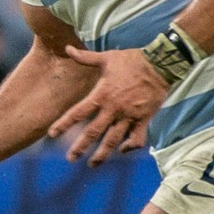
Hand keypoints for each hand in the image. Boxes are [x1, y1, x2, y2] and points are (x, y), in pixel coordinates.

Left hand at [49, 47, 164, 164]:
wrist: (160, 64)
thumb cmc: (132, 60)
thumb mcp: (107, 57)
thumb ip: (85, 58)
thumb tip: (67, 48)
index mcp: (102, 94)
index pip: (78, 112)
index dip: (64, 124)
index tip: (52, 134)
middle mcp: (114, 108)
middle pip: (93, 132)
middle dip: (81, 147)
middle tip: (71, 158)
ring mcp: (129, 116)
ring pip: (113, 140)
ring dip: (102, 154)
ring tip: (92, 164)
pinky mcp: (144, 119)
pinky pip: (136, 139)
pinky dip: (129, 147)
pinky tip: (122, 150)